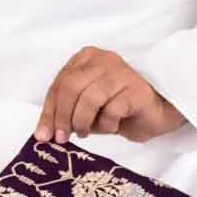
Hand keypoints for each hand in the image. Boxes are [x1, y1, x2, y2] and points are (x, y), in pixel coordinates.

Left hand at [34, 46, 186, 144]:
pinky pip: (112, 109)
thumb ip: (64, 114)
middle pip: (70, 87)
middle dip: (62, 116)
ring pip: (89, 97)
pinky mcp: (136, 90)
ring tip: (86, 132)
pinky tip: (112, 127)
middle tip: (63, 137)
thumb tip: (42, 134)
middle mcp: (103, 59)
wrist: (154, 115)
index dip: (49, 111)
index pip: (59, 83)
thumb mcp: (84, 111)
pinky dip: (107, 125)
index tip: (44, 135)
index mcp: (86, 58)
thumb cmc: (118, 110)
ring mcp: (122, 72)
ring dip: (83, 121)